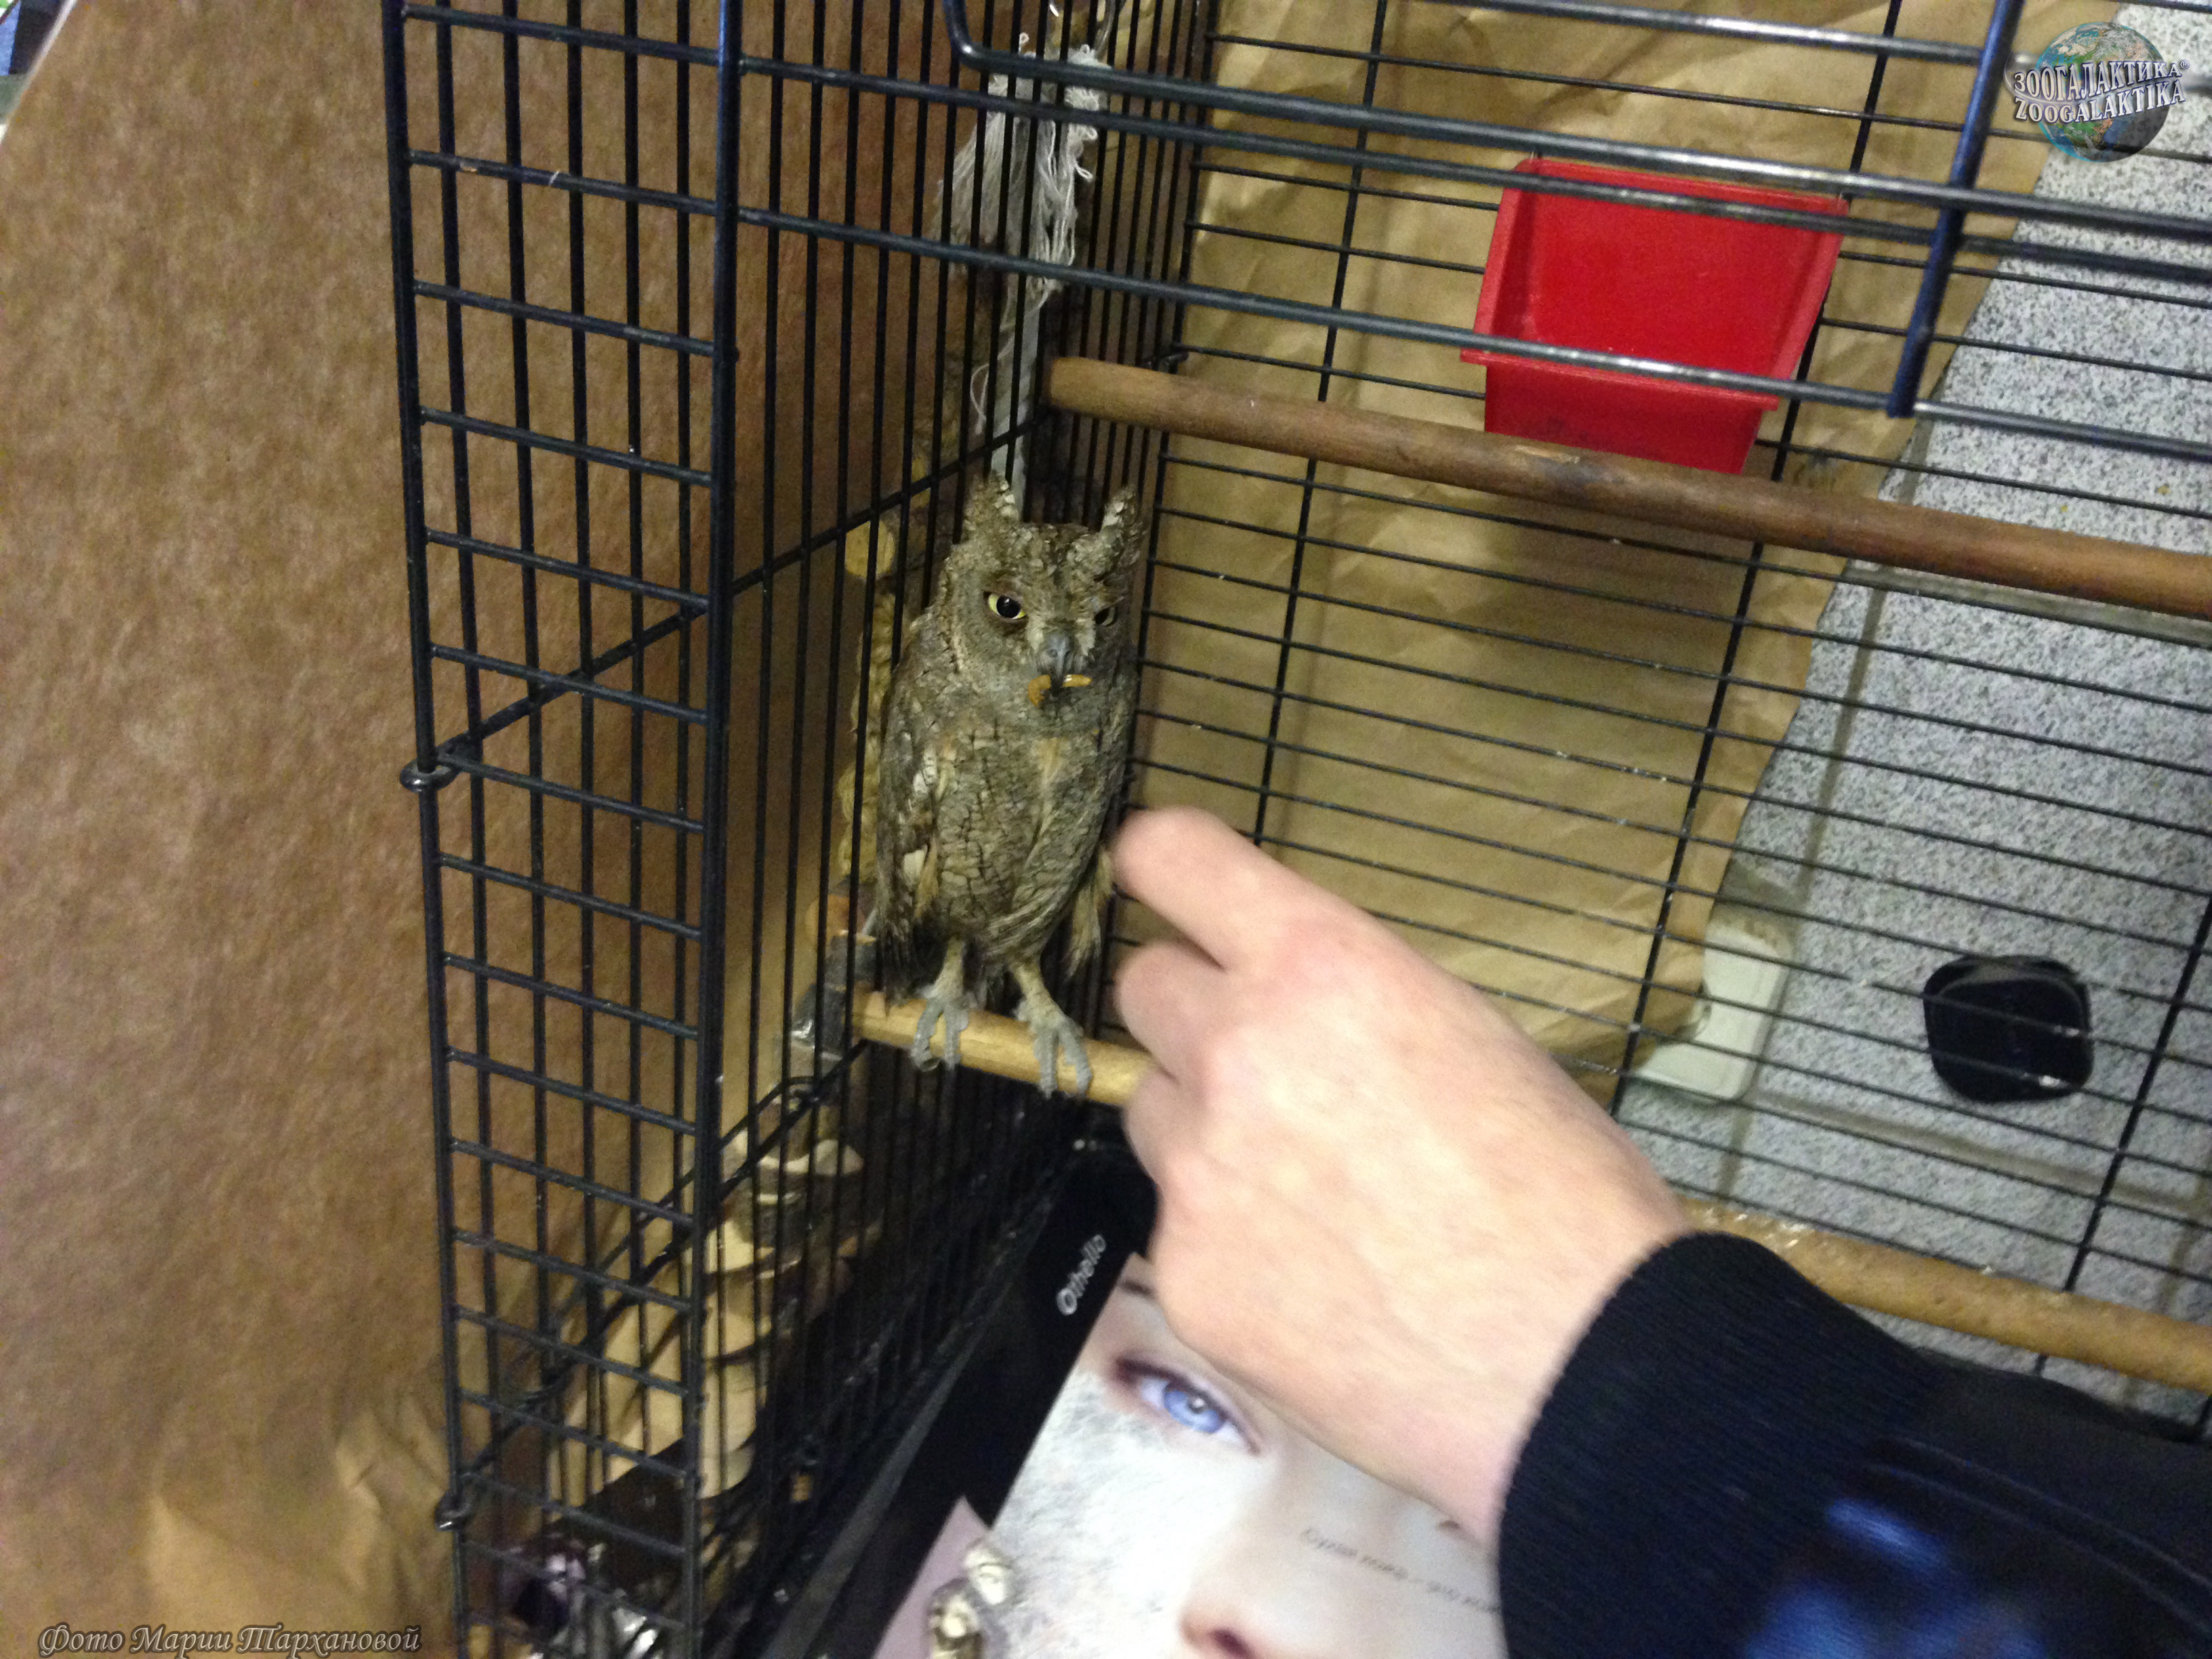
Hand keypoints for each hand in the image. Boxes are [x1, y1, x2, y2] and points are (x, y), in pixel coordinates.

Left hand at [1112, 806, 1686, 1545]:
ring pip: (1154, 1111)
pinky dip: (1232, 1245)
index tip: (1161, 877)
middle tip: (1271, 1068)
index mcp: (1320, 968)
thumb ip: (1353, 1003)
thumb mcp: (1475, 1038)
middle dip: (1198, 1012)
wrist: (1574, 1370)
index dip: (1161, 863)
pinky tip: (1318, 1287)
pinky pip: (1180, 1228)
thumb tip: (1299, 1006)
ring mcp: (1197, 1171)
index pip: (1172, 857)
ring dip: (1207, 1130)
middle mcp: (1236, 1052)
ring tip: (1314, 1197)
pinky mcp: (1186, 1274)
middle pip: (1145, 987)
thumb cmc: (1567, 1196)